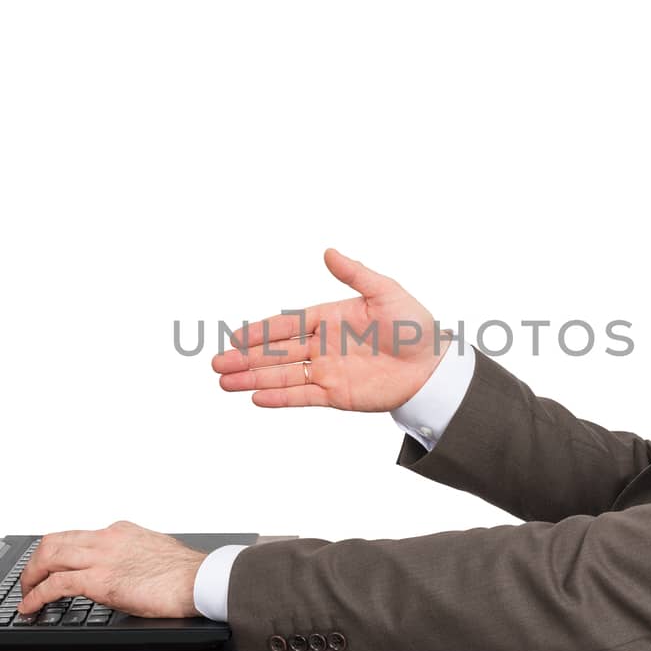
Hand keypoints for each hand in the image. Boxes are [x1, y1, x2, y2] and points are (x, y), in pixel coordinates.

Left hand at [16, 520, 206, 618]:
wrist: (199, 579)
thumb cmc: (187, 572)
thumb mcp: (154, 552)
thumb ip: (134, 557)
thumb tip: (128, 571)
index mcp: (120, 531)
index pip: (76, 535)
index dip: (56, 552)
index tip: (49, 565)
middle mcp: (106, 538)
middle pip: (54, 541)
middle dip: (34, 561)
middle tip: (28, 579)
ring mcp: (101, 557)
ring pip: (48, 556)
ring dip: (30, 576)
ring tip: (24, 593)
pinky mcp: (100, 581)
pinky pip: (56, 584)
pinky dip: (37, 595)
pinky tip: (30, 607)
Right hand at [211, 248, 452, 411]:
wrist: (434, 366)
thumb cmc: (414, 325)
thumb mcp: (386, 292)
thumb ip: (355, 275)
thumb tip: (328, 252)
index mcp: (329, 318)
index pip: (286, 325)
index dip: (260, 332)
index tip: (234, 337)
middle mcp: (322, 345)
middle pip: (276, 353)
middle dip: (246, 359)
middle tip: (216, 364)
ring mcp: (328, 371)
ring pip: (282, 375)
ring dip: (254, 379)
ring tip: (224, 383)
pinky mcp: (337, 395)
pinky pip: (303, 395)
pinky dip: (280, 398)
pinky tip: (256, 398)